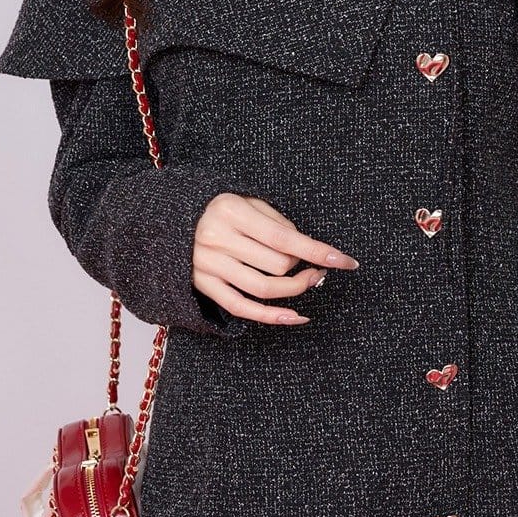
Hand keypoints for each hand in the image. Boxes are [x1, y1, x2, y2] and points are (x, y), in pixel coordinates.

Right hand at [192, 192, 358, 324]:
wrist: (171, 220)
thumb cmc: (220, 208)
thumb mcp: (246, 200)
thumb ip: (276, 221)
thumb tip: (306, 249)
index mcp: (231, 211)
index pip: (285, 238)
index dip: (318, 251)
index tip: (346, 261)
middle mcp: (217, 239)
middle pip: (277, 265)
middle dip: (303, 266)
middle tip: (315, 265)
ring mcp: (208, 265)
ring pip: (263, 289)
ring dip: (294, 289)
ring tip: (309, 281)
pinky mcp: (203, 285)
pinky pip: (241, 308)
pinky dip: (271, 317)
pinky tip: (295, 317)